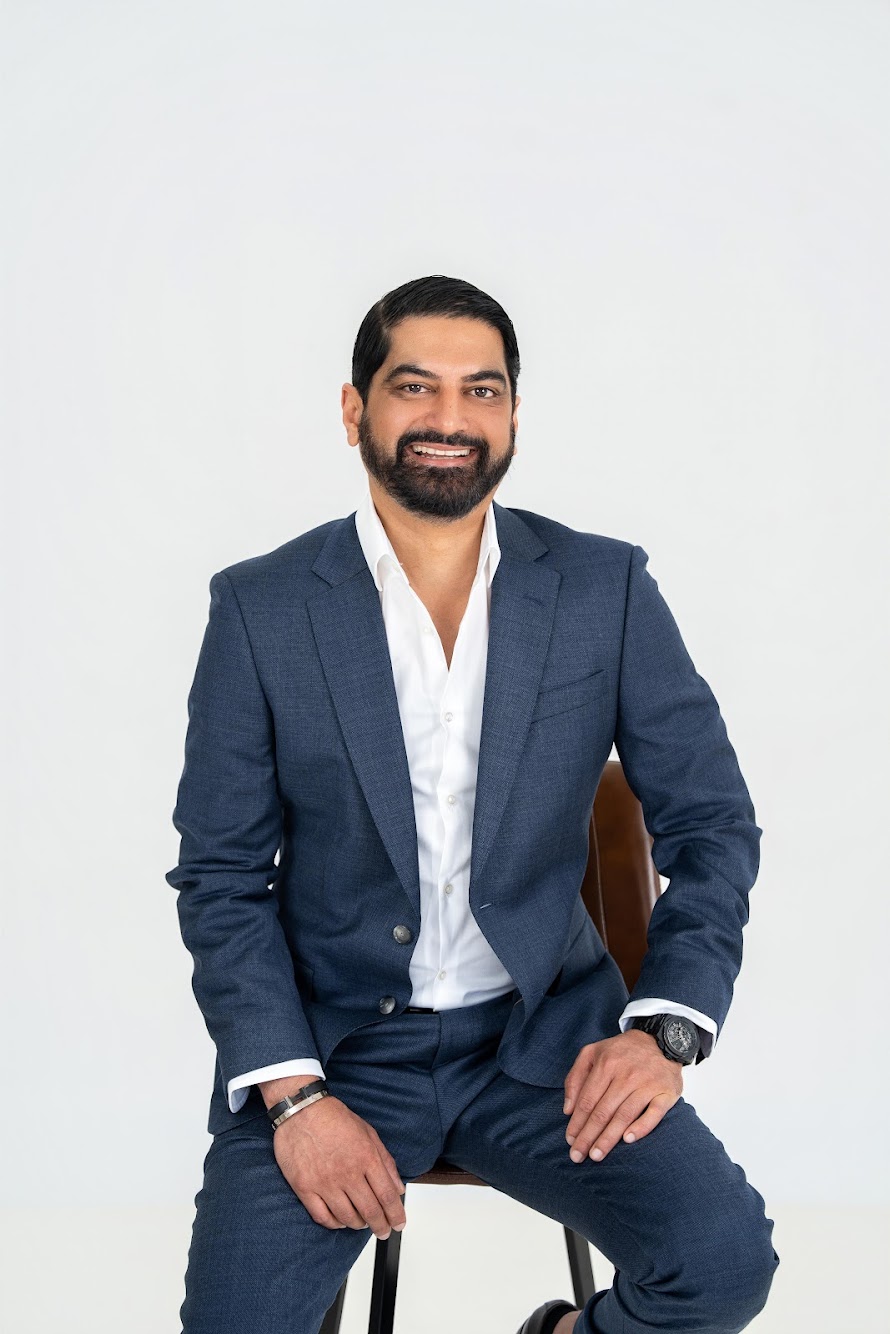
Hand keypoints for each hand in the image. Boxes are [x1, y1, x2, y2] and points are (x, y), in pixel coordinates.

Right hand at [271, 1095, 406, 1238]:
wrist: (301, 1110)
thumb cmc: (334, 1119)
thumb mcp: (368, 1133)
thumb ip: (385, 1162)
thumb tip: (398, 1187)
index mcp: (366, 1157)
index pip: (387, 1195)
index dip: (396, 1214)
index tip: (399, 1223)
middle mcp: (347, 1173)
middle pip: (370, 1211)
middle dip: (381, 1226)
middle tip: (384, 1231)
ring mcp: (325, 1182)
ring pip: (347, 1217)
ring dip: (359, 1225)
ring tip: (363, 1224)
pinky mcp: (305, 1188)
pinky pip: (322, 1216)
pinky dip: (335, 1224)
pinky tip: (341, 1221)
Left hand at [562, 1029, 682, 1162]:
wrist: (662, 1040)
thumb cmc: (622, 1051)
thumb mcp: (592, 1052)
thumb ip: (575, 1077)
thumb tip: (568, 1109)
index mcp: (606, 1064)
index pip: (587, 1100)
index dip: (577, 1122)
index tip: (570, 1140)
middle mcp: (626, 1074)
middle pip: (603, 1111)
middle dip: (588, 1136)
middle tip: (578, 1156)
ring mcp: (647, 1084)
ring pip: (624, 1115)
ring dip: (608, 1138)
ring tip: (596, 1155)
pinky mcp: (666, 1092)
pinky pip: (654, 1114)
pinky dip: (641, 1127)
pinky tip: (628, 1140)